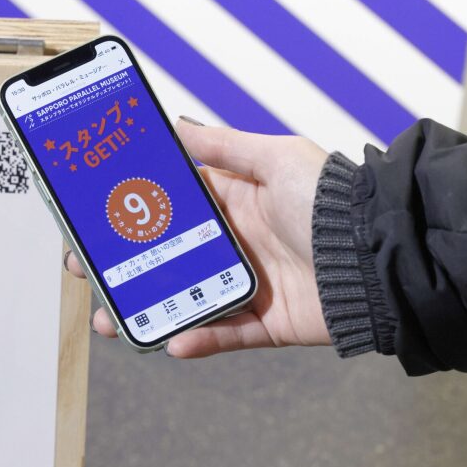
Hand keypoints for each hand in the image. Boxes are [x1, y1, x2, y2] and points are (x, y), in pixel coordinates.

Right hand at [67, 120, 331, 357]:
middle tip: (84, 268)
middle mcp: (233, 243)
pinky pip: (221, 335)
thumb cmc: (332, 201)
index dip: (126, 213)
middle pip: (161, 258)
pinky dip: (196, 341)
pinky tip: (171, 341)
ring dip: (144, 311)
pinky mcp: (265, 322)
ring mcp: (246, 284)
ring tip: (112, 320)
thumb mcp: (274, 158)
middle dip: (118, 267)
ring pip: (180, 301)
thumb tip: (176, 125)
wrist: (382, 254)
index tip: (91, 217)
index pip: (165, 208)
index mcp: (231, 203)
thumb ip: (222, 146)